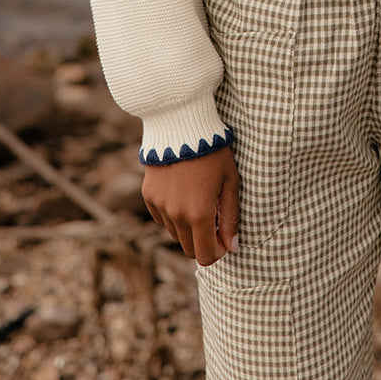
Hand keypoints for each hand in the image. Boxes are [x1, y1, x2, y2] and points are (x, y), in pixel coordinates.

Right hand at [142, 145, 239, 264]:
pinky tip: (182, 192)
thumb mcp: (230, 181)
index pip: (206, 256)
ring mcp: (160, 205)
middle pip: (188, 248)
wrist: (181, 123)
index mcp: (200, 214)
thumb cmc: (213, 151)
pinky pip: (161, 217)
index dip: (217, 253)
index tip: (224, 240)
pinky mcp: (148, 194)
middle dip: (203, 241)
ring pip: (175, 233)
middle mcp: (176, 214)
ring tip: (199, 201)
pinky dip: (172, 213)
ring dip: (187, 227)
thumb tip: (232, 247)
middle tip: (214, 220)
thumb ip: (231, 217)